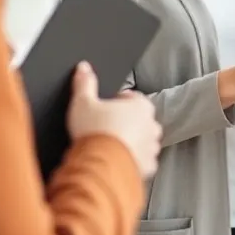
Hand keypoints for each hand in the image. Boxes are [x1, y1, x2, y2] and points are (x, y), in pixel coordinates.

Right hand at [67, 62, 160, 180]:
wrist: (100, 164)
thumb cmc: (94, 132)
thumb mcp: (83, 103)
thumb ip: (84, 83)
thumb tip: (83, 68)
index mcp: (140, 106)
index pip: (132, 98)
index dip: (118, 101)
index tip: (107, 107)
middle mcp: (151, 125)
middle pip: (140, 120)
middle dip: (127, 123)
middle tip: (108, 128)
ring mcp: (151, 147)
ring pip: (143, 142)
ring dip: (132, 143)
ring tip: (111, 147)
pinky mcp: (147, 166)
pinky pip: (142, 162)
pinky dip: (132, 162)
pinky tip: (117, 162)